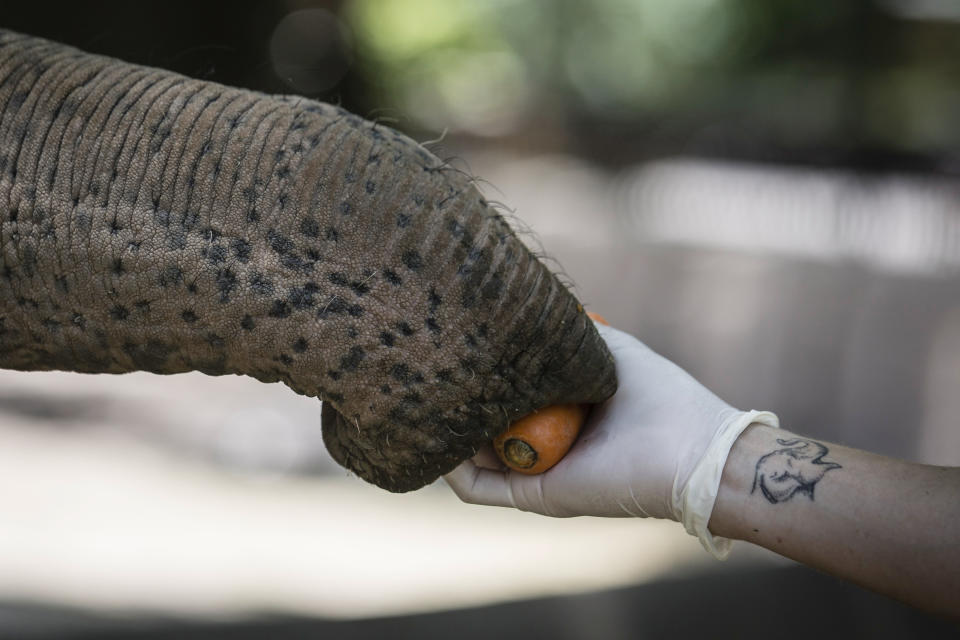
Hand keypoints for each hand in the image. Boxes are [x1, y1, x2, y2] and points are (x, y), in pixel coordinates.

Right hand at [444, 323, 776, 554]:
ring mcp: (538, 475)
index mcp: (561, 416)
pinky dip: (453, 468)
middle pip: (484, 430)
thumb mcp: (607, 351)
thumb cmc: (659, 396)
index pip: (505, 399)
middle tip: (431, 374)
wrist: (689, 449)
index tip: (457, 352)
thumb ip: (570, 334)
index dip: (481, 378)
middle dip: (457, 405)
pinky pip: (478, 487)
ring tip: (426, 398)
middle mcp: (545, 448)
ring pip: (474, 460)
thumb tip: (528, 311)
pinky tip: (437, 434)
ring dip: (448, 434)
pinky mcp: (535, 497)